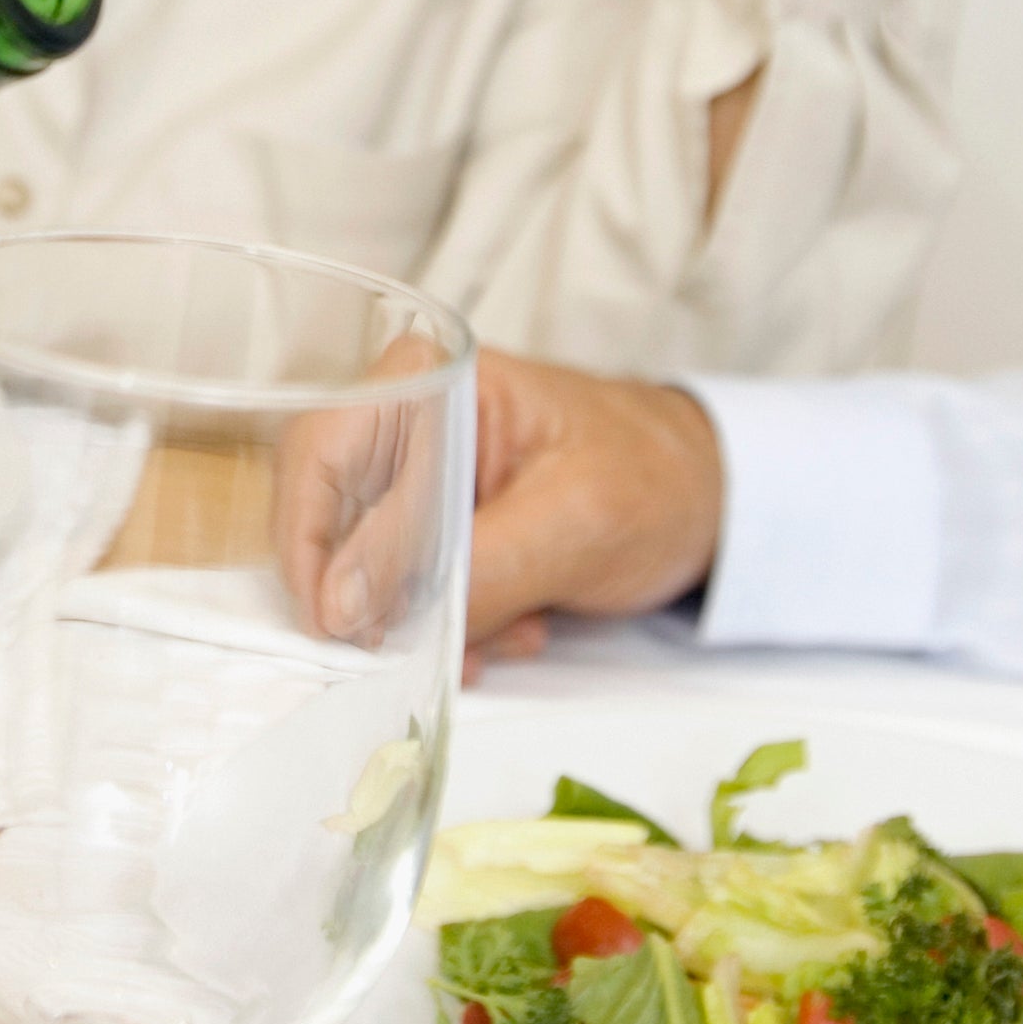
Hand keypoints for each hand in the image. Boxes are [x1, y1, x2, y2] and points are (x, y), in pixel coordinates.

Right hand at [271, 348, 727, 672]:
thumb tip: (348, 609)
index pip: (319, 450)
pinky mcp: (440, 525)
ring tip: (510, 632)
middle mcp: (409, 418)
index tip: (333, 624)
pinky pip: (406, 590)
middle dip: (380, 595)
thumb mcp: (569, 527)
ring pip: (365, 566)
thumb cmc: (655, 480)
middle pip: (329, 514)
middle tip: (433, 645)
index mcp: (430, 378)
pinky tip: (517, 629)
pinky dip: (453, 625)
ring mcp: (422, 475)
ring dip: (428, 619)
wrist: (715, 499)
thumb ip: (461, 565)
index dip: (308, 539)